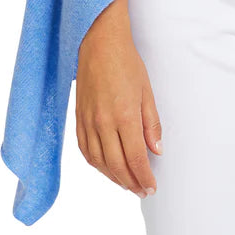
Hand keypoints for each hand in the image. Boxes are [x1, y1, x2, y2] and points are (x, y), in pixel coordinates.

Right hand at [75, 10, 161, 198]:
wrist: (99, 43)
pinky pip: (85, 151)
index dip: (144, 177)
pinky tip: (105, 168)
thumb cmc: (126, 63)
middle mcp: (103, 123)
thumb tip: (157, 151)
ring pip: (99, 162)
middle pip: (117, 165)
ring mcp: (88, 122)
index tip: (151, 188)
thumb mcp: (146, 91)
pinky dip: (96, 164)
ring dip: (113, 177)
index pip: (136, 158)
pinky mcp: (78, 119)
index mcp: (124, 116)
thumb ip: (151, 123)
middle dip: (131, 182)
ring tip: (127, 183)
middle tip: (142, 191)